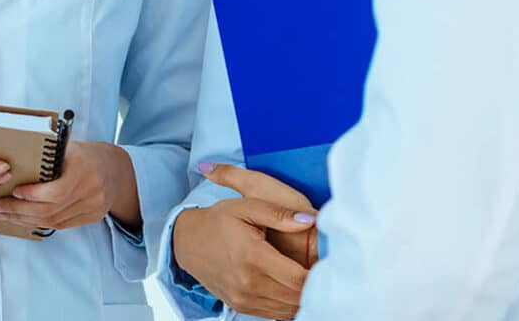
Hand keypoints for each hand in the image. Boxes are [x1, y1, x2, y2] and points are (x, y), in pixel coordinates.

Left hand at [0, 140, 134, 232]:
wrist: (116, 170)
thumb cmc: (86, 155)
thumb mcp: (69, 147)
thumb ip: (47, 153)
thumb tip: (14, 160)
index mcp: (85, 169)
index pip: (56, 191)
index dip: (33, 195)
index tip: (15, 191)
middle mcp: (91, 192)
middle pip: (51, 209)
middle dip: (20, 210)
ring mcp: (93, 208)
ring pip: (53, 220)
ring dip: (24, 219)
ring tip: (4, 214)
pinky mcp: (91, 218)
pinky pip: (60, 225)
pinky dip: (38, 223)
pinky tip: (22, 219)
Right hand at [170, 165, 317, 320]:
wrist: (186, 243)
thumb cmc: (218, 222)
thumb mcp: (246, 207)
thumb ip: (278, 213)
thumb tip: (309, 220)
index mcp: (252, 257)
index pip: (298, 278)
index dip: (320, 275)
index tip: (331, 264)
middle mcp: (247, 283)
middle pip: (297, 296)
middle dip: (316, 286)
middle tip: (328, 272)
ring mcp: (244, 298)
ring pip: (289, 308)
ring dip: (304, 297)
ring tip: (314, 280)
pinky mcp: (241, 306)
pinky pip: (275, 313)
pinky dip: (289, 304)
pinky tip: (295, 289)